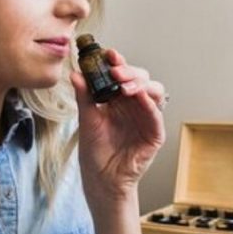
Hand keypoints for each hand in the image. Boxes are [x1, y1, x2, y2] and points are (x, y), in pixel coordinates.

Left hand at [70, 48, 166, 204]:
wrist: (101, 179)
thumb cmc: (95, 151)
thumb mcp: (86, 120)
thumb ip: (84, 96)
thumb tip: (76, 74)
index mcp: (118, 99)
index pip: (122, 74)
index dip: (117, 62)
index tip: (108, 54)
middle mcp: (134, 105)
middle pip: (140, 78)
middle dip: (129, 71)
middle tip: (115, 71)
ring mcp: (146, 118)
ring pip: (153, 91)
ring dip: (140, 84)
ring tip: (124, 85)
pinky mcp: (155, 134)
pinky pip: (157, 115)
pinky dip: (149, 104)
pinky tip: (139, 97)